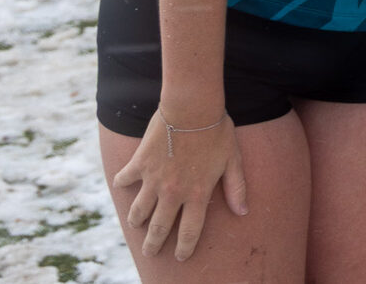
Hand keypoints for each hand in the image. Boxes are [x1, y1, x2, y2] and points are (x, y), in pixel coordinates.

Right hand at [111, 110, 247, 261]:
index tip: (181, 257)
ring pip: (139, 211)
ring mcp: (154, 180)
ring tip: (136, 225)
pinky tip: (122, 185)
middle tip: (150, 252)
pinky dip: (122, 184)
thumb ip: (237, 187)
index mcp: (198, 193)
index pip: (190, 231)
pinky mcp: (139, 164)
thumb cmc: (217, 131)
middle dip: (154, 245)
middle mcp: (173, 192)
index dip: (185, 248)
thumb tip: (243, 211)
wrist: (192, 108)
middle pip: (160, 228)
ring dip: (137, 221)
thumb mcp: (233, 160)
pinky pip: (124, 180)